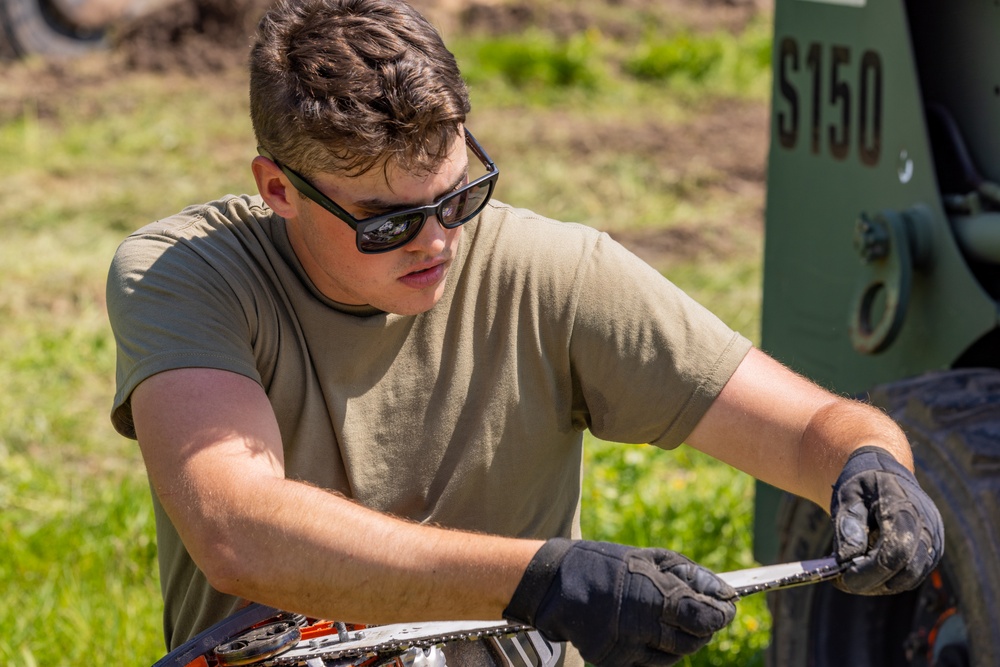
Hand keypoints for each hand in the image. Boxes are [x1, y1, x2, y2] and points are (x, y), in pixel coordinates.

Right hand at [502, 539, 736, 666]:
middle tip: (699, 613)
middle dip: (703, 628)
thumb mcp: (648, 558)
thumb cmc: (606, 565)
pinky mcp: (614, 663)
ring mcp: (628, 649)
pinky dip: (657, 651)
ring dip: (681, 641)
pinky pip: (650, 664)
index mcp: (653, 596)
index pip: (703, 617)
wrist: (557, 585)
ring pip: (674, 656)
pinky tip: (648, 633)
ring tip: (667, 619)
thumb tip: (723, 592)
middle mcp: (643, 627)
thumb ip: (687, 575)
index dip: (720, 615)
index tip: (726, 609)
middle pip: (693, 641)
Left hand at [831, 446, 943, 594]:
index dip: (870, 570)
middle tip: (844, 582)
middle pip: (907, 569)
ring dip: (880, 584)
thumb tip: (847, 559)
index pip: (896, 549)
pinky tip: (867, 571)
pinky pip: (913, 575)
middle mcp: (927, 524)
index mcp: (904, 505)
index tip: (844, 577)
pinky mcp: (932, 551)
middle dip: (873, 581)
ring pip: (911, 577)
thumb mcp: (847, 495)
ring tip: (852, 576)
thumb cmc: (863, 484)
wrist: (885, 473)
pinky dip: (889, 580)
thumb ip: (848, 525)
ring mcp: (933, 539)